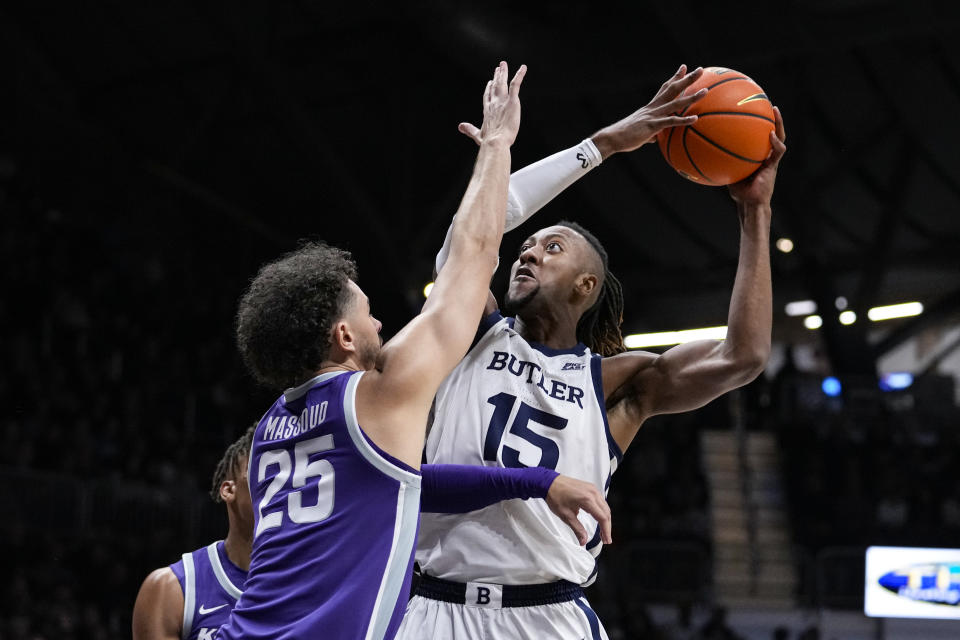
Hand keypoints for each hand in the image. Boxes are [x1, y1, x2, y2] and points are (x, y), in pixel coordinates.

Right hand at [458, 61, 525, 146]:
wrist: (496, 142)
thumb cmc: (488, 141)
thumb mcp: (477, 135)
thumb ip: (469, 129)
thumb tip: (460, 127)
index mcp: (487, 111)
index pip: (487, 96)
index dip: (488, 89)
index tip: (490, 82)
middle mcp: (493, 103)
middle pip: (494, 87)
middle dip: (497, 77)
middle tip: (498, 68)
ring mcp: (502, 101)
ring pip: (502, 83)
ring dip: (503, 73)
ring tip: (504, 65)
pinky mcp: (512, 101)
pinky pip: (515, 85)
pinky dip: (519, 75)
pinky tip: (523, 68)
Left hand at [545, 474, 611, 545]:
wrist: (549, 483)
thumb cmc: (555, 496)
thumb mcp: (566, 516)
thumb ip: (577, 529)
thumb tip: (583, 541)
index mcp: (587, 499)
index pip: (603, 517)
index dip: (606, 531)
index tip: (607, 540)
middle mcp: (592, 493)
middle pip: (606, 512)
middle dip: (607, 527)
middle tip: (605, 539)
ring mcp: (592, 489)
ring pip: (604, 507)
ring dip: (605, 519)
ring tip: (602, 531)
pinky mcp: (590, 488)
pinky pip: (600, 501)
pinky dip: (601, 511)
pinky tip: (598, 518)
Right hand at [590, 64, 706, 158]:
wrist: (612, 138)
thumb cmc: (625, 137)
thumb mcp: (641, 133)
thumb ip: (651, 134)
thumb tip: (656, 138)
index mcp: (650, 107)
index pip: (664, 88)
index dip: (674, 78)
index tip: (684, 68)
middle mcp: (653, 108)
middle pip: (672, 89)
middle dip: (687, 79)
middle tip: (700, 69)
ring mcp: (653, 115)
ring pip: (675, 103)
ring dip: (691, 96)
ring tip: (705, 91)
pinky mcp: (652, 126)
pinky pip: (671, 122)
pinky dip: (683, 120)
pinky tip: (695, 119)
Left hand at [728, 106, 786, 206]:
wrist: (750, 203)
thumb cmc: (738, 190)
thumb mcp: (727, 172)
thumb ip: (720, 161)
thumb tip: (702, 151)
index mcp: (757, 154)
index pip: (759, 135)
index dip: (758, 122)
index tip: (753, 108)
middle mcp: (766, 154)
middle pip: (772, 131)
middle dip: (771, 117)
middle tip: (767, 103)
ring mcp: (771, 159)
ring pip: (779, 137)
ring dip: (779, 123)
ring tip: (775, 111)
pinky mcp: (774, 166)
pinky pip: (778, 151)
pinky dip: (775, 142)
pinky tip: (771, 135)